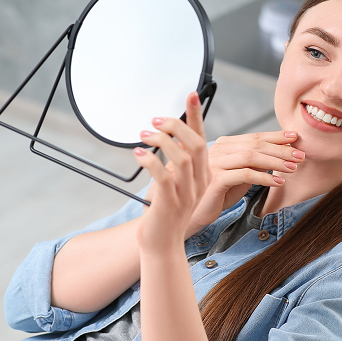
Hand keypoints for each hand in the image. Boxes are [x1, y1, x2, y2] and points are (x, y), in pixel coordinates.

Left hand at [133, 92, 209, 251]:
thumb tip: (166, 137)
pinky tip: (139, 154)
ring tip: (143, 135)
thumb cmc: (165, 214)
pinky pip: (164, 176)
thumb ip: (177, 164)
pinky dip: (151, 161)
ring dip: (161, 141)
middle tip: (154, 121)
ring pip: (182, 157)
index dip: (196, 116)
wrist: (161, 245)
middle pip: (195, 144)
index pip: (202, 139)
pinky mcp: (171, 204)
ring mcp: (186, 194)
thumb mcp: (176, 184)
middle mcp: (199, 183)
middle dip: (175, 126)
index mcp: (203, 176)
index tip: (191, 94)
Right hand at [184, 131, 304, 236]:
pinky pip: (244, 174)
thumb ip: (253, 165)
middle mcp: (217, 149)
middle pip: (255, 144)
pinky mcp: (215, 179)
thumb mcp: (238, 177)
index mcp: (223, 145)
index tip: (295, 137)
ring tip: (294, 168)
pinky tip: (278, 182)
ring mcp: (214, 162)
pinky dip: (264, 177)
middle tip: (300, 154)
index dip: (275, 136)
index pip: (253, 137)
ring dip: (276, 161)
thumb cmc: (216, 195)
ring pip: (251, 156)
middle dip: (281, 149)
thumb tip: (278, 157)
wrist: (192, 213)